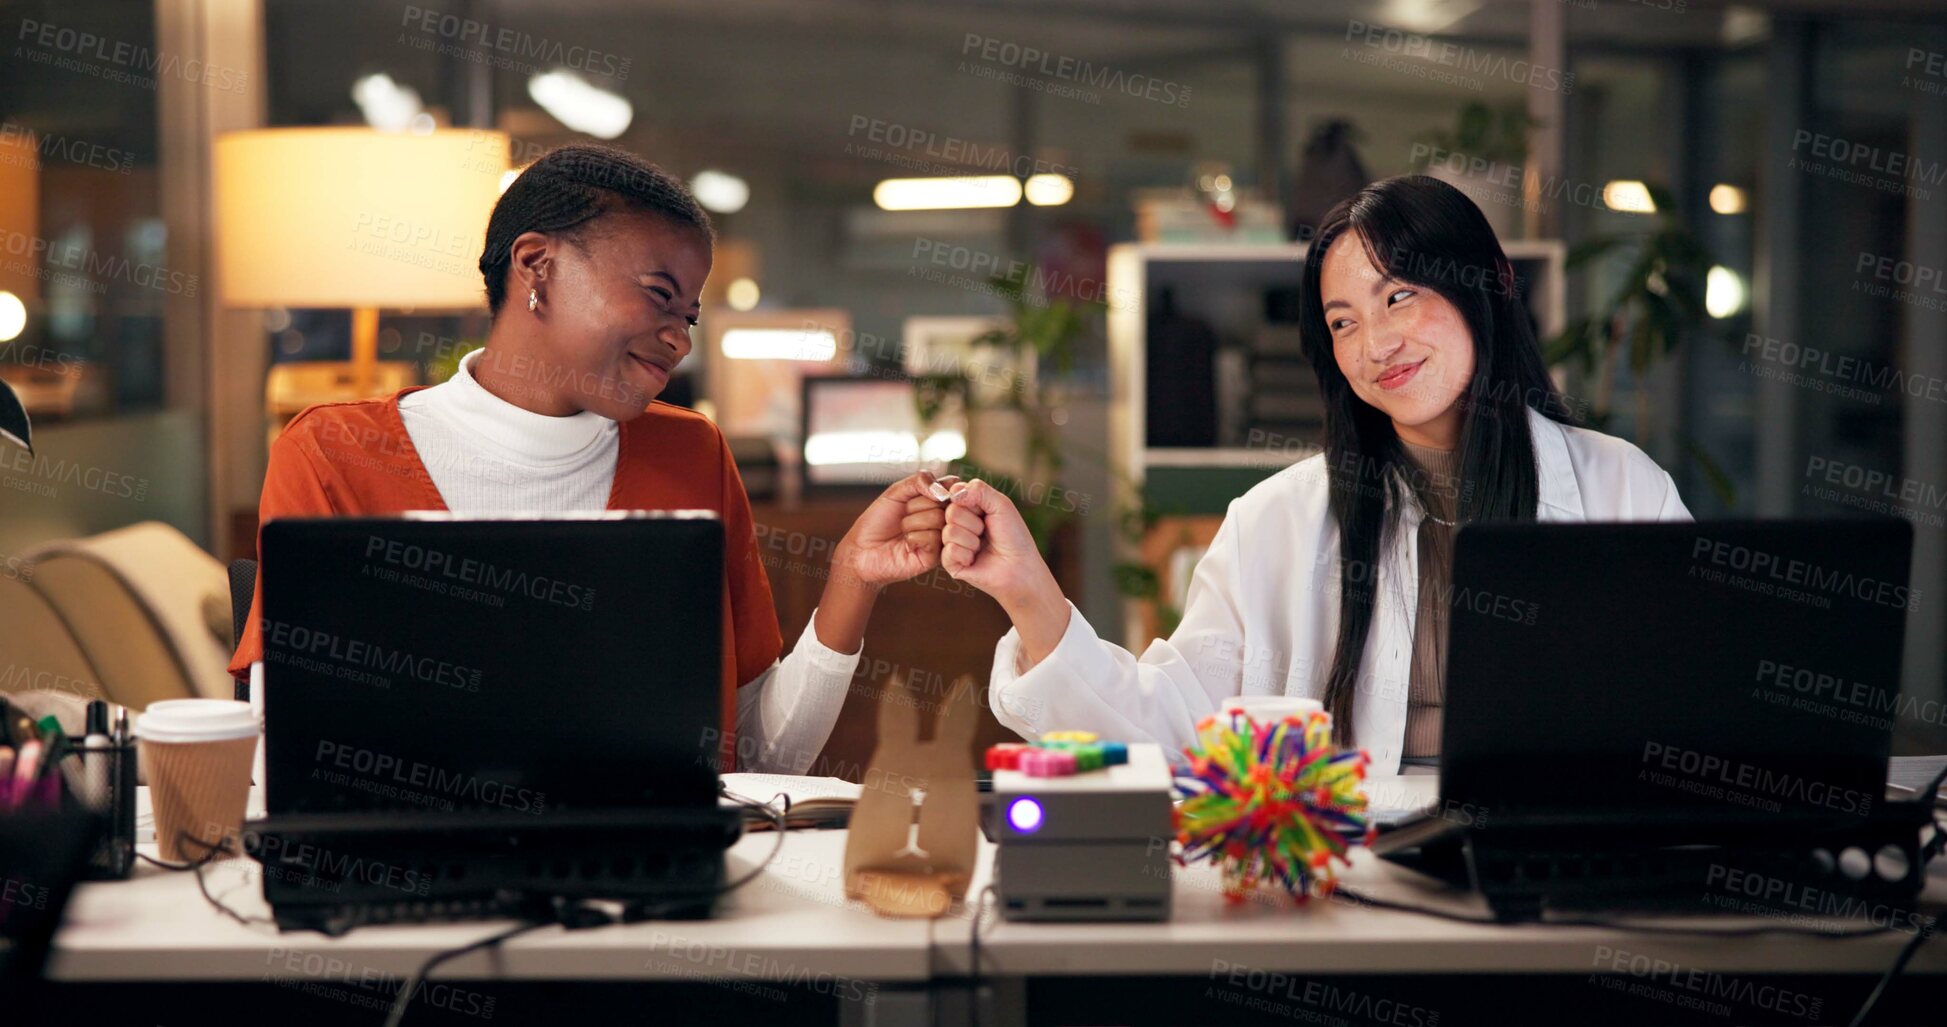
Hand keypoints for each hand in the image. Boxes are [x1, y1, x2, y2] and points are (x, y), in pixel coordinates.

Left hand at [835, 471, 959, 589]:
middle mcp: (942, 519)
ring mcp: (940, 538)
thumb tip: (942, 489)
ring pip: (937, 518)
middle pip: (943, 502)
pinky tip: (906, 544)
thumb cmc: (877, 521)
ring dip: (910, 523)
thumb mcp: (896, 492)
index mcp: (935, 501)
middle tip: (903, 515)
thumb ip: (920, 480)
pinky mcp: (935, 557)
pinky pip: (932, 538)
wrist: (862, 548)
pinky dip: (912, 538)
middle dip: (915, 505)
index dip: (941, 488)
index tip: (924, 493)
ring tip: (902, 531)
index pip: (952, 486)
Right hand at [940, 479, 1056, 608]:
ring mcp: (952, 543)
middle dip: (974, 522)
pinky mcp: (950, 563)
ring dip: (972, 540)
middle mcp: (956, 524)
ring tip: (982, 546)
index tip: (986, 512)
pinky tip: (975, 559)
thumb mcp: (1001, 504)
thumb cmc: (1014, 536)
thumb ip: (978, 489)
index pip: (955, 494)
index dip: (972, 503)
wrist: (1020, 567)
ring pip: (950, 532)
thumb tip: (953, 491)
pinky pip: (949, 551)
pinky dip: (967, 554)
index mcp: (967, 508)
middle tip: (986, 532)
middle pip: (951, 512)